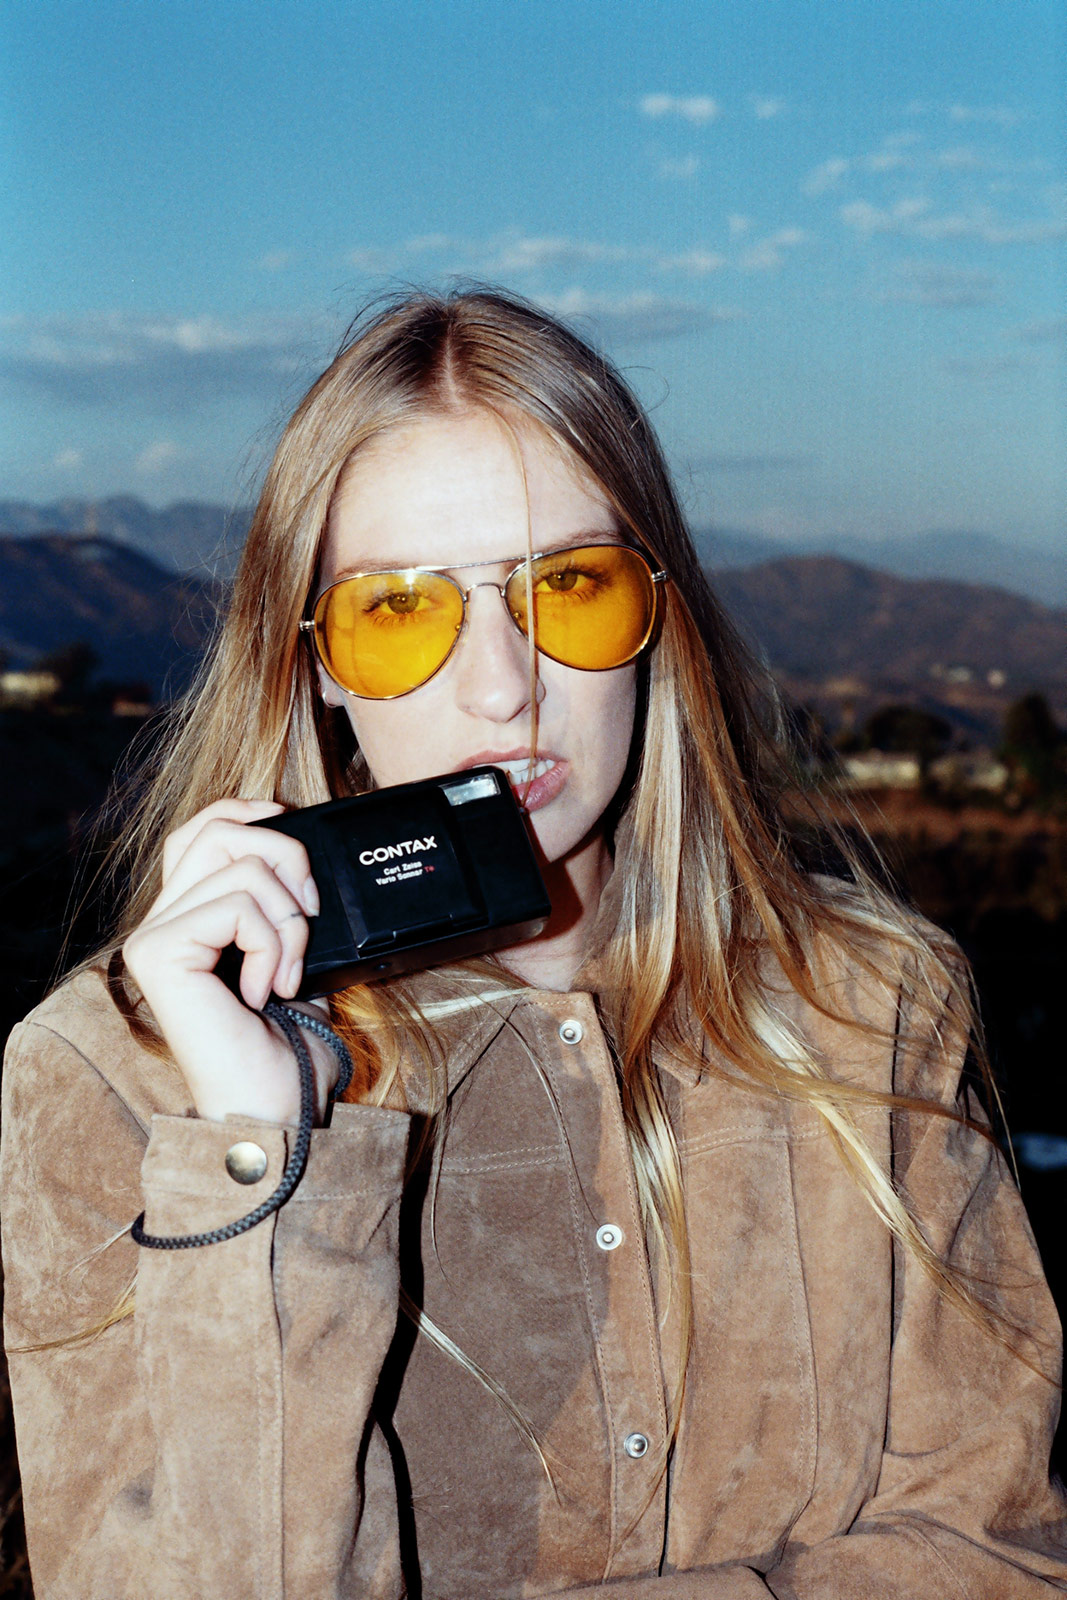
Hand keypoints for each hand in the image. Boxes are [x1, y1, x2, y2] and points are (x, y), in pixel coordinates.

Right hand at [122, 799, 337, 1125]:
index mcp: (189, 919)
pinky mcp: (159, 953)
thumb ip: (284, 905)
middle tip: (308, 923)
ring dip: (290, 921)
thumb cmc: (288, 1050)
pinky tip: (266, 990)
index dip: (244, 811)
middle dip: (288, 861)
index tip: (286, 816)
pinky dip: (273, 944)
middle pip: (221, 832)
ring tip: (287, 975)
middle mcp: (161, 923)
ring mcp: (154, 937)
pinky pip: (237, 905)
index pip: (200, 831)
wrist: (276, 1111)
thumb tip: (303, 857)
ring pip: (242, 866)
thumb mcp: (297, 957)